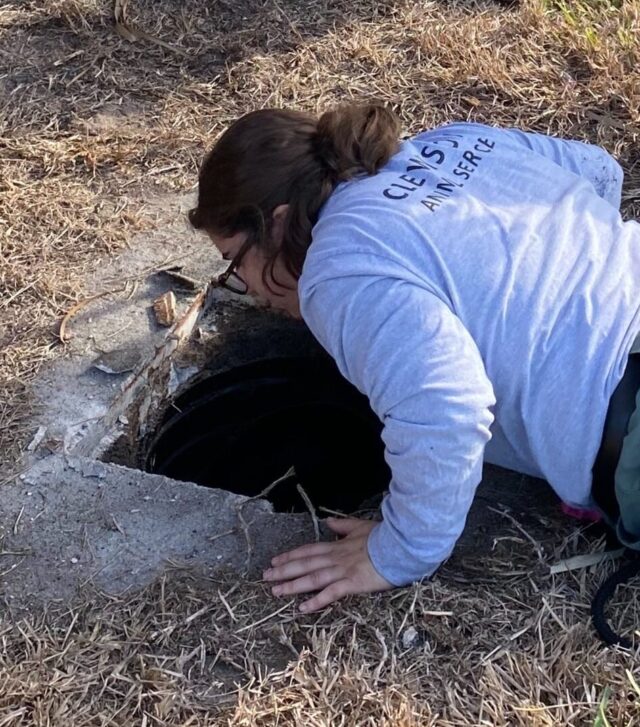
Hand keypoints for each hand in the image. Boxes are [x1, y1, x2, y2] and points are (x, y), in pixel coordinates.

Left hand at [262, 517, 392, 611]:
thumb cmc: (382, 537)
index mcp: (337, 546)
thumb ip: (343, 525)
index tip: (275, 560)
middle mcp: (335, 558)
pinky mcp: (352, 583)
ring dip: (292, 585)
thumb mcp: (360, 526)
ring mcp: (342, 571)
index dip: (290, 556)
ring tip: (275, 591)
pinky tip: (302, 608)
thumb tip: (329, 521)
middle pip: (304, 564)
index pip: (308, 550)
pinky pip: (331, 593)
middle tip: (265, 576)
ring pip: (312, 578)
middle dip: (284, 570)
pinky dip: (316, 601)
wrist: (399, 545)